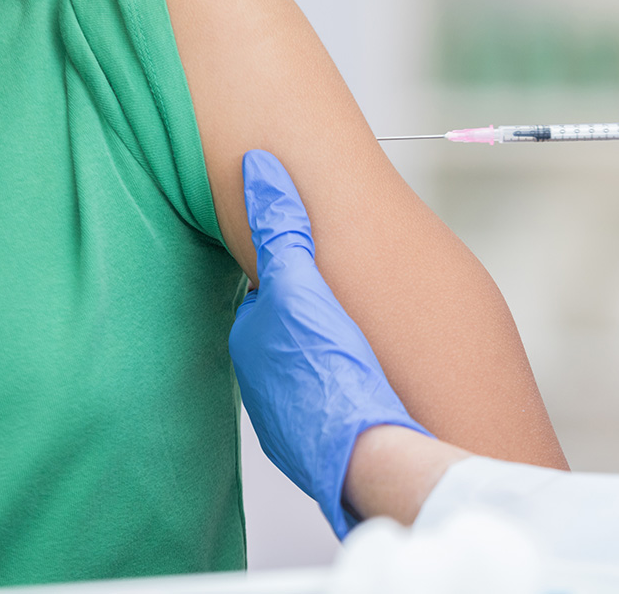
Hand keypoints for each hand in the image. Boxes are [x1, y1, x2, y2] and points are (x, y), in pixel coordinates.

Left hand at [228, 150, 430, 537]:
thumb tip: (257, 168)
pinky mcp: (316, 441)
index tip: (322, 268)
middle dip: (312, 317)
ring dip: (328, 356)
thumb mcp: (303, 284)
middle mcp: (259, 381)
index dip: (298, 276)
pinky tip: (367, 386)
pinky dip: (342, 390)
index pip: (270, 294)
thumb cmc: (330, 368)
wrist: (365, 450)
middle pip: (288, 332)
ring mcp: (285, 416)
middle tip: (347, 306)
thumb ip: (280, 228)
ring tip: (360, 346)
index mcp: (251, 341)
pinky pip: (326, 402)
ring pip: (306, 369)